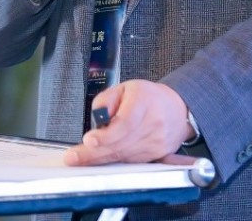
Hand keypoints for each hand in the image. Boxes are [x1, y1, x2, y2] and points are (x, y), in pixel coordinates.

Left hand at [63, 80, 190, 165]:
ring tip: (81, 159)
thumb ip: (106, 99)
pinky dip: (113, 163)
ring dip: (100, 160)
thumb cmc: (149, 97)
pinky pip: (131, 162)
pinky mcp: (157, 155)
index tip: (89, 140)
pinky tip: (100, 161)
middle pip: (121, 143)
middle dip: (94, 153)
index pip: (125, 123)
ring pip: (124, 156)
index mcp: (144, 102)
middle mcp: (153, 123)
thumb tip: (97, 118)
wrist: (177, 109)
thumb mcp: (124, 88)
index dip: (106, 135)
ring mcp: (156, 142)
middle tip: (74, 157)